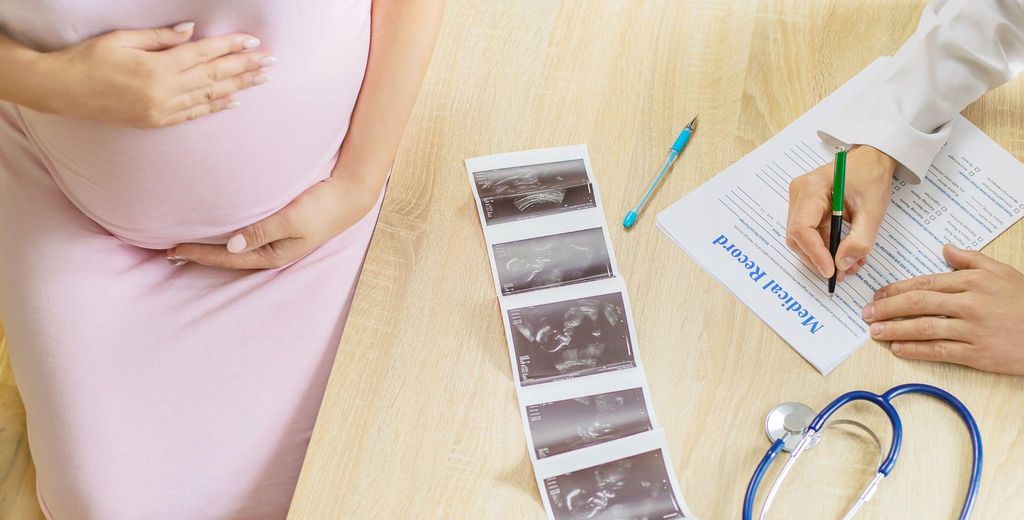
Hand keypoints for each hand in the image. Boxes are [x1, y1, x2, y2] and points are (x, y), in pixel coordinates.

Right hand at [30, 22, 273, 127]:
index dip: (231, 47)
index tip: (253, 41)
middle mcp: (165, 91)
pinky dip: (216, 106)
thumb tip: (193, 31)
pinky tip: (234, 101)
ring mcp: (162, 110)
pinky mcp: (156, 122)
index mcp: (158, 67)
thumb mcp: (124, 39)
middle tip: (271, 61)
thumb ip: (161, 37)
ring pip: (210, 95)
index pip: (204, 54)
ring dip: (239, 86)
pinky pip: (194, 114)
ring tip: (262, 79)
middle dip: (245, 67)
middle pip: (214, 75)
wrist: (63, 91)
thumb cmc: (89, 58)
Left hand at [167, 174, 382, 268]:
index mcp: (274, 254)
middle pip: (228, 258)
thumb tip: (231, 246)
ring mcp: (276, 242)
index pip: (228, 258)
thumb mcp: (292, 218)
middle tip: (168, 252)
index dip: (199, 255)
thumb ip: (261, 231)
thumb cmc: (322, 206)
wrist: (349, 195)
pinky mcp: (279, 229)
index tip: (172, 251)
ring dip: (211, 247)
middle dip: (200, 256)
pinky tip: (218, 232)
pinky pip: (244, 236)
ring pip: (235, 249)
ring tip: (187, 244)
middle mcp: (272, 251)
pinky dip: (226, 236)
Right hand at [786, 145, 895, 280]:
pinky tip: (844, 254)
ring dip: (822, 255)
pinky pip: (811, 233)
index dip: (814, 252)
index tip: (830, 270)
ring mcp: (801, 201)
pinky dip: (826, 247)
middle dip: (817, 258)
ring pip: (803, 238)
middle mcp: (799, 194)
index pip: (801, 228)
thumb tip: (842, 265)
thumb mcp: (873, 211)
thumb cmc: (871, 177)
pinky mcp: (807, 207)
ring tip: (847, 266)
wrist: (872, 159)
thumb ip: (859, 240)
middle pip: (798, 236)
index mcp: (812, 189)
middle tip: (839, 274)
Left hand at [863, 244, 1023, 374]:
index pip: (924, 282)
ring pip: (924, 327)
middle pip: (918, 303)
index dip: (896, 289)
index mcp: (972, 281)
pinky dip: (915, 349)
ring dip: (895, 329)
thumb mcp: (1002, 272)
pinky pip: (939, 350)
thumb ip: (971, 259)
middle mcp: (969, 303)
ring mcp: (973, 329)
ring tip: (875, 331)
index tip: (877, 294)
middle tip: (867, 312)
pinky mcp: (978, 353)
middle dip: (887, 307)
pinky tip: (898, 348)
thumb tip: (944, 248)